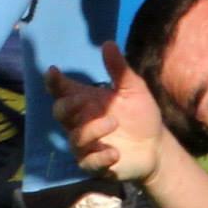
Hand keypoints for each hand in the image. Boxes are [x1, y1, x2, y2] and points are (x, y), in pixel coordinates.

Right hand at [48, 40, 165, 183]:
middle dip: (66, 106)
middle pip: (59, 113)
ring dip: (91, 130)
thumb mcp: (133, 88)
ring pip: (74, 138)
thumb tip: (107, 43)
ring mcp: (87, 144)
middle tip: (81, 101)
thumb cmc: (140, 113)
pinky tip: (115, 152)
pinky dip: (99, 157)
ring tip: (114, 122)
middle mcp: (82, 121)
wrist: (156, 145)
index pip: (63, 90)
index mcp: (87, 100)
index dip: (53, 81)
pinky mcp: (95, 164)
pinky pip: (88, 163)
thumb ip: (119, 69)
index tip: (52, 72)